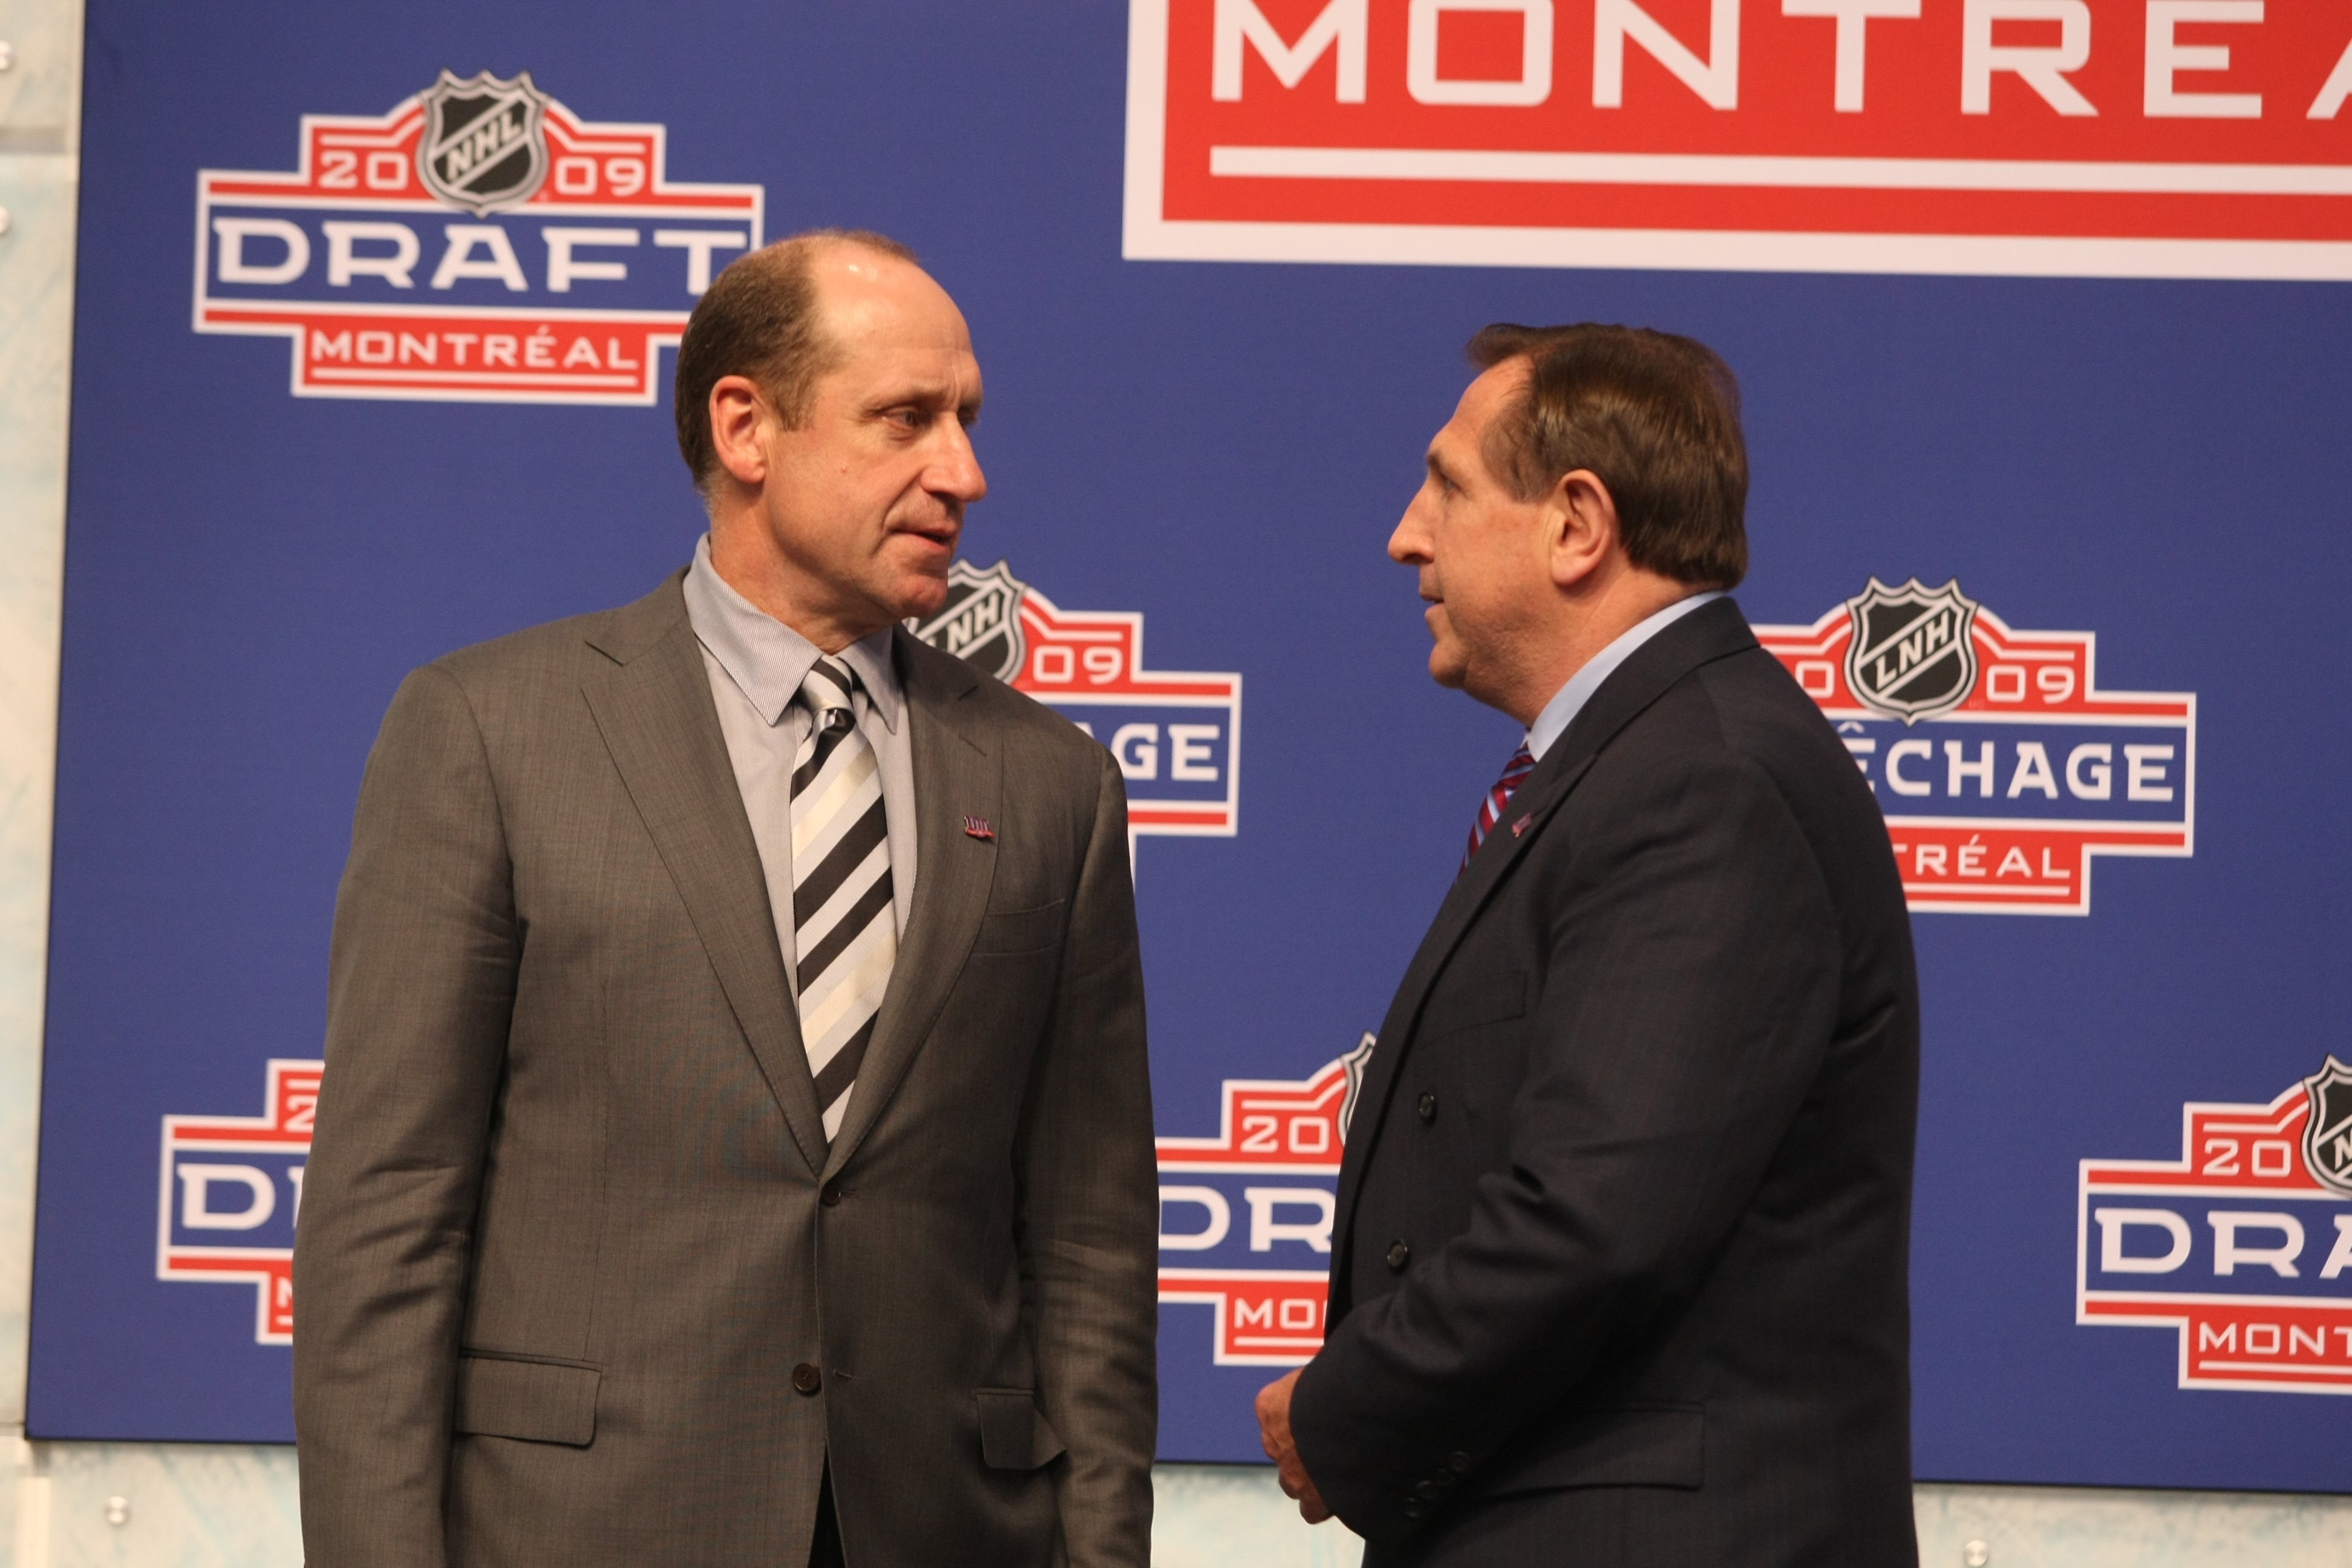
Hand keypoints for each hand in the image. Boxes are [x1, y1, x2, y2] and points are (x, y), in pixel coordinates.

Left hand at [1255, 1368, 1332, 1523]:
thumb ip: (1320, 1375)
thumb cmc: (1339, 1380)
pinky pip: (1311, 1510)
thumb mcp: (1322, 1368)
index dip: (1298, 1417)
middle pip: (1280, 1449)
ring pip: (1292, 1482)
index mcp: (1269, 1404)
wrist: (1351, 1412)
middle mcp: (1273, 1439)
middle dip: (1300, 1449)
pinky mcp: (1310, 1496)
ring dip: (1308, 1477)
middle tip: (1328, 1442)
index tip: (1317, 1414)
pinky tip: (1341, 1494)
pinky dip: (1323, 1504)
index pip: (1274, 1413)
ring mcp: (1290, 1470)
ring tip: (1337, 1468)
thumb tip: (1333, 1364)